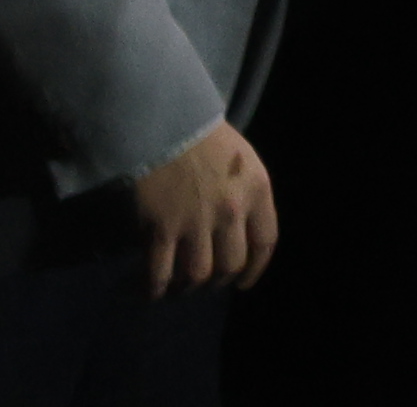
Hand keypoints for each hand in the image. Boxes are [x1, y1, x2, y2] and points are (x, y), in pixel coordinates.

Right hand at [133, 120, 277, 296]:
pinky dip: (154, 289)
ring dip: (187, 288)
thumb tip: (240, 234)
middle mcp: (231, 211)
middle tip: (204, 283)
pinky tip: (150, 292)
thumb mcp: (244, 162)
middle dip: (218, 281)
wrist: (166, 125)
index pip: (266, 242)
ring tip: (176, 289)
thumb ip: (247, 196)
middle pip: (230, 265)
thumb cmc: (207, 139)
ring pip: (197, 275)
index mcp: (257, 191)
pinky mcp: (162, 228)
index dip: (255, 270)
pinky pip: (159, 273)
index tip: (243, 284)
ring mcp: (196, 222)